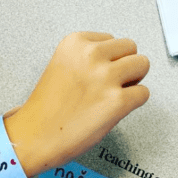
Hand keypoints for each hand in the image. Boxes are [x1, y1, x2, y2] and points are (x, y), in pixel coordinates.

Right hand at [4, 32, 149, 176]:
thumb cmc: (46, 111)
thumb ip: (87, 60)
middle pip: (131, 48)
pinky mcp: (116, 102)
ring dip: (133, 81)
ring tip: (115, 96)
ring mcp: (105, 78)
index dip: (108, 61)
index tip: (98, 76)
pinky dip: (135, 102)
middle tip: (112, 85)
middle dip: (125, 67)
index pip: (111, 40)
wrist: (34, 137)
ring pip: (142, 65)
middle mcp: (91, 55)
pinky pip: (143, 93)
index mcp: (74, 43)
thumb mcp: (62, 68)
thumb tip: (116, 63)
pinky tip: (116, 110)